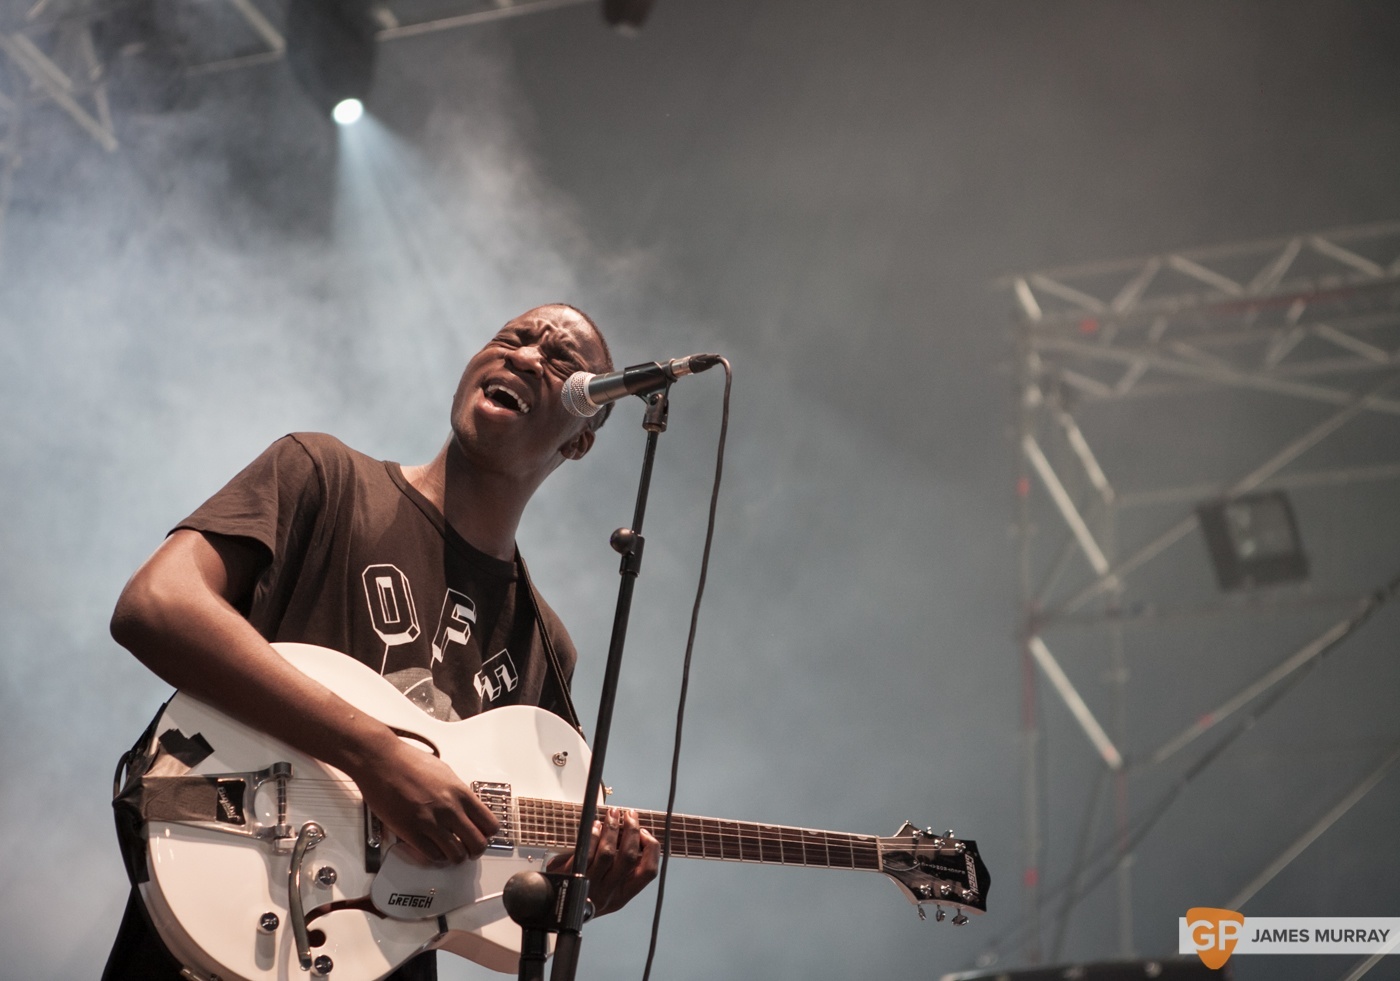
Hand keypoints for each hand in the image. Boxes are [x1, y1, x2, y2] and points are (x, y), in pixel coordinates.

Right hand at [349, 739, 499, 864]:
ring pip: (456, 855)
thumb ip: (458, 793)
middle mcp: (449, 809)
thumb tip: (466, 807)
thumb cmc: (409, 762)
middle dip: (476, 850)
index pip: (489, 824)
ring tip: (452, 852)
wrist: (382, 761)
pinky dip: (437, 857)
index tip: (482, 834)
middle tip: (470, 849)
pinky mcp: (411, 833)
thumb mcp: (445, 773)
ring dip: (456, 857)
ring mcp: (430, 823)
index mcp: (461, 793)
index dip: (488, 834)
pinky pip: (433, 856)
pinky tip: (435, 850)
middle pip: (477, 844)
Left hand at [549, 807, 659, 915]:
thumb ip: (623, 869)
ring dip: (612, 829)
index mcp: (623, 895)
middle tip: (630, 816)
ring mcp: (590, 886)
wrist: (557, 908)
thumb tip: (635, 837)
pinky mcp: (573, 877)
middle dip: (631, 831)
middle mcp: (609, 893)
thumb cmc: (586, 892)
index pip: (648, 872)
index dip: (651, 849)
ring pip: (607, 853)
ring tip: (612, 815)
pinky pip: (586, 853)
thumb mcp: (610, 889)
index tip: (644, 834)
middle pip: (628, 857)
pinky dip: (593, 836)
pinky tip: (595, 826)